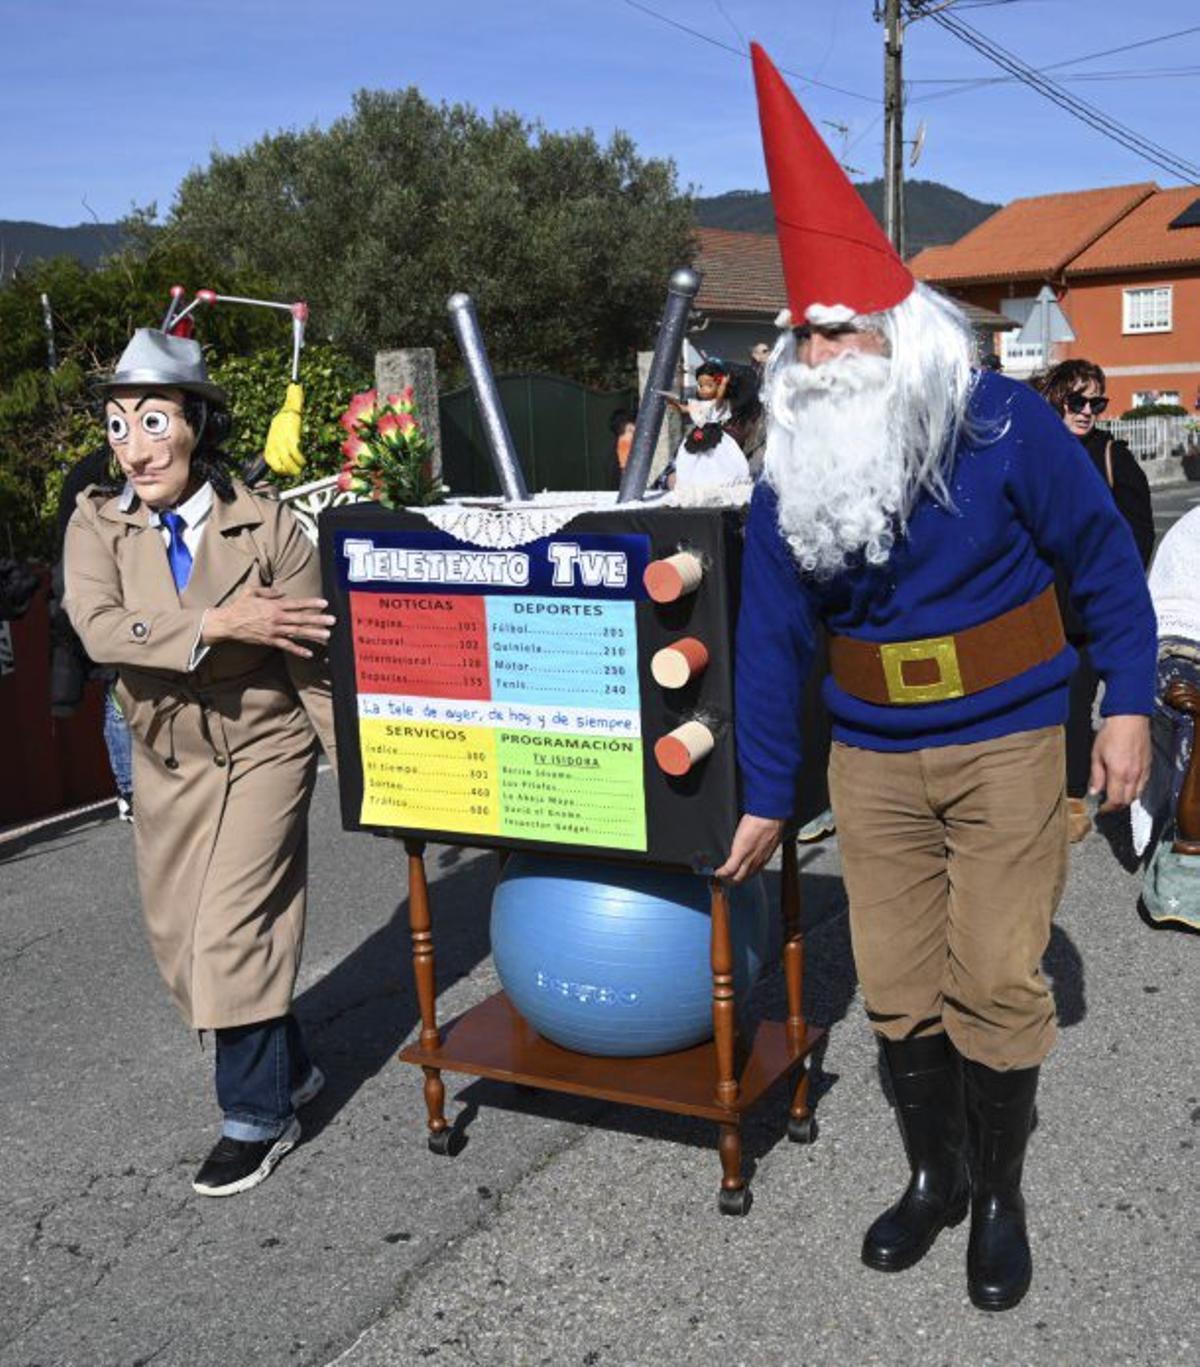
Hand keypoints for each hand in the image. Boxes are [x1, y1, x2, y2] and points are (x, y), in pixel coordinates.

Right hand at [203, 585, 334, 658]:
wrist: (227, 623)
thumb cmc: (239, 606)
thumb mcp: (252, 592)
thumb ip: (268, 591)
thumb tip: (281, 592)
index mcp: (274, 605)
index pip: (297, 603)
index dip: (311, 603)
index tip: (324, 603)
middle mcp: (276, 618)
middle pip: (301, 618)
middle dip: (318, 619)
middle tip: (332, 620)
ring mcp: (274, 630)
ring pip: (297, 632)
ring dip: (313, 634)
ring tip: (327, 635)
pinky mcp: (269, 641)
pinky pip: (286, 646)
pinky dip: (298, 650)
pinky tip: (309, 653)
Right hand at [715, 814, 784, 882]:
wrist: (770, 817)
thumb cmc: (771, 821)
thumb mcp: (768, 835)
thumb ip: (761, 841)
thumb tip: (757, 840)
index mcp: (764, 857)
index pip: (753, 871)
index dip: (744, 875)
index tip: (738, 873)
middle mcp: (758, 862)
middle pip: (744, 878)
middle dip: (734, 881)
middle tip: (726, 880)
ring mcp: (749, 859)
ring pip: (737, 877)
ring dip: (727, 879)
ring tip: (720, 877)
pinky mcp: (740, 853)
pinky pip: (729, 868)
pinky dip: (722, 872)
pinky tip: (717, 871)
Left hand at [1089, 714, 1150, 811]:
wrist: (1129, 719)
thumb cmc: (1111, 734)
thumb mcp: (1096, 755)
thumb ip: (1096, 776)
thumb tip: (1094, 792)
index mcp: (1119, 773)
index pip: (1116, 800)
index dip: (1108, 808)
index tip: (1101, 809)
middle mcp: (1134, 775)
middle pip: (1128, 800)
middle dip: (1117, 805)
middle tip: (1107, 803)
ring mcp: (1144, 770)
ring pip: (1137, 794)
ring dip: (1127, 798)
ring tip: (1116, 794)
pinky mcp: (1149, 765)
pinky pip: (1144, 784)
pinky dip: (1136, 789)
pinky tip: (1127, 784)